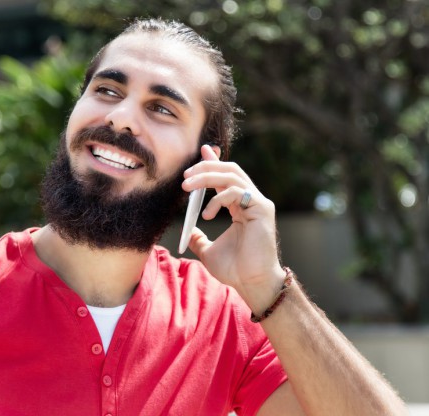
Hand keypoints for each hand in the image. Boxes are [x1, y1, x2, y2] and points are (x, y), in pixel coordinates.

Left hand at [182, 145, 285, 313]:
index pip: (226, 177)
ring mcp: (258, 203)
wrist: (250, 283)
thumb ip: (199, 239)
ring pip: (232, 175)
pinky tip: (207, 215)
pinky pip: (236, 192)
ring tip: (186, 187)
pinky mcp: (262, 208)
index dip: (214, 161)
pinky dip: (218, 199)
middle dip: (206, 167)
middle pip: (229, 170)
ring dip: (206, 177)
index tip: (202, 150)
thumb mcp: (208, 251)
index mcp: (240, 206)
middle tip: (185, 175)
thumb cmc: (234, 269)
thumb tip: (188, 232)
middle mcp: (250, 200)